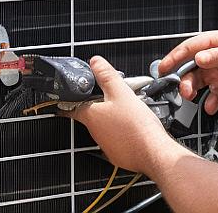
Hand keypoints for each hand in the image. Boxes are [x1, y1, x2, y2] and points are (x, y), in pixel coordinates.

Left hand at [66, 56, 182, 173]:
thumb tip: (95, 62)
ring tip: (131, 112)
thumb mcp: (121, 93)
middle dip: (101, 106)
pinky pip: (117, 140)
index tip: (64, 101)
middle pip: (93, 115)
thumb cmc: (137, 127)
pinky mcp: (118, 154)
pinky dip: (123, 133)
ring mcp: (106, 146)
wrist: (154, 154)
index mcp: (91, 116)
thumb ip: (107, 76)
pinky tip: (136, 128)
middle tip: (114, 97)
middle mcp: (95, 133)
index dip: (68, 102)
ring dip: (114, 119)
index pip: (71, 108)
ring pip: (106, 127)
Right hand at [159, 31, 217, 114]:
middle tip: (182, 89)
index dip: (175, 57)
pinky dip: (210, 103)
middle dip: (184, 79)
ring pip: (199, 83)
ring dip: (193, 91)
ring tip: (193, 97)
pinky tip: (211, 106)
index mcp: (216, 43)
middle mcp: (215, 58)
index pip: (190, 48)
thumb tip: (199, 58)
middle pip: (191, 68)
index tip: (164, 67)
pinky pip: (212, 97)